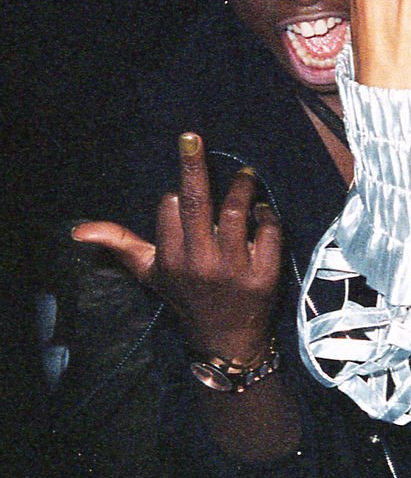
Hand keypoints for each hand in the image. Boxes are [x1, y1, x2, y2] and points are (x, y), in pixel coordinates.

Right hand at [73, 133, 281, 362]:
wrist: (227, 340)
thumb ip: (122, 246)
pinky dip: (266, 215)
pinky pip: (267, 231)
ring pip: (236, 212)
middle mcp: (200, 262)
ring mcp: (234, 268)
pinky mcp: (264, 274)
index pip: (170, 208)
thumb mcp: (151, 275)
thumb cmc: (187, 299)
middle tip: (194, 138)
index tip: (184, 191)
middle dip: (193, 165)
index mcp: (170, 259)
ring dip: (241, 187)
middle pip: (197, 202)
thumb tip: (77, 231)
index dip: (177, 193)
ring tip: (246, 176)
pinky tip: (263, 210)